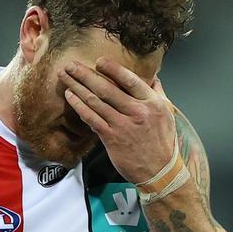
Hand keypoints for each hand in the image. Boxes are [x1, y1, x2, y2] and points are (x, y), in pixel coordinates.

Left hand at [58, 57, 175, 184]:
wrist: (159, 171)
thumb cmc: (162, 141)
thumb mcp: (167, 114)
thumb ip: (158, 93)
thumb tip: (153, 77)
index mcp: (152, 103)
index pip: (130, 81)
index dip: (113, 69)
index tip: (99, 61)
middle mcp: (137, 112)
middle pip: (107, 89)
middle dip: (86, 75)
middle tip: (71, 65)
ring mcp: (123, 125)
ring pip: (96, 102)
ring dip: (77, 87)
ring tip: (65, 77)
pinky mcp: (111, 138)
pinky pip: (91, 118)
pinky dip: (79, 106)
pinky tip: (70, 96)